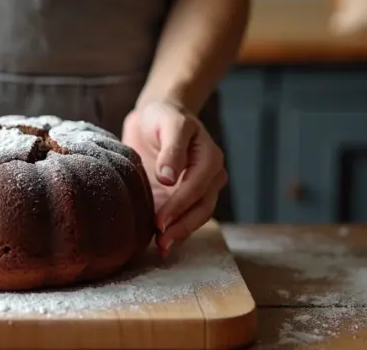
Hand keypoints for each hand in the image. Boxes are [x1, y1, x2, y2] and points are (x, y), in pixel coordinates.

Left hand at [121, 101, 227, 255]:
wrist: (157, 117)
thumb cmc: (164, 118)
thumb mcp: (169, 124)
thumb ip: (171, 148)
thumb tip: (168, 178)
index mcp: (210, 158)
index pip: (197, 187)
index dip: (179, 206)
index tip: (160, 220)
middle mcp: (210, 177)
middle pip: (201, 208)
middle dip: (182, 227)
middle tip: (161, 242)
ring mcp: (199, 190)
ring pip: (196, 217)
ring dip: (180, 234)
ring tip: (162, 249)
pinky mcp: (183, 198)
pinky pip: (184, 218)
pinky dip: (175, 232)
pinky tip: (161, 245)